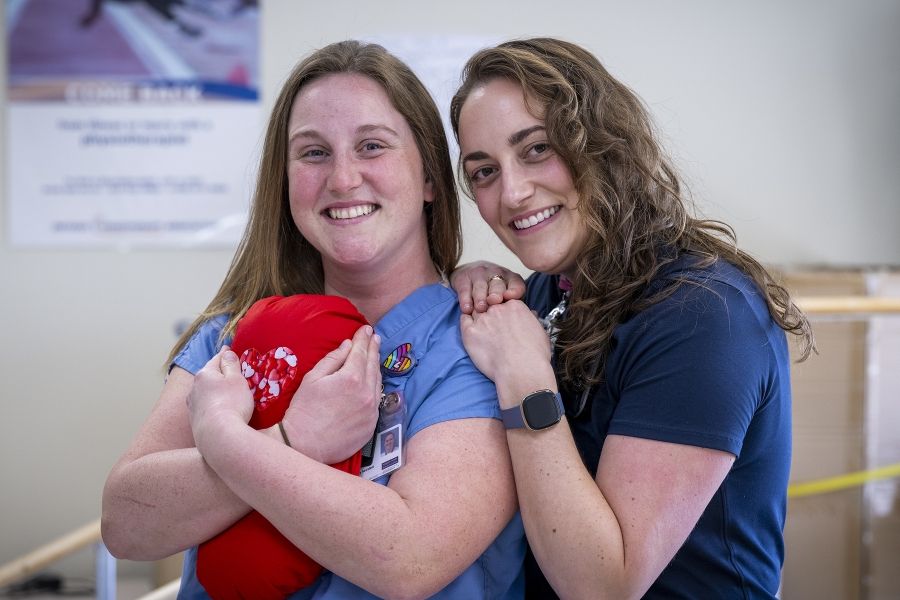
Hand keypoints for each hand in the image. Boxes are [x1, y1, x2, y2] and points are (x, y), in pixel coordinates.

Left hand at [187, 347, 253, 454]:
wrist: (218, 436)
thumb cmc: (231, 404)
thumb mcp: (237, 380)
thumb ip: (231, 365)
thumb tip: (225, 352)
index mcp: (204, 374)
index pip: (216, 359)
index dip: (225, 354)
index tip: (228, 349)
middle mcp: (194, 388)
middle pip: (209, 376)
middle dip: (219, 374)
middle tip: (232, 373)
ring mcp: (192, 406)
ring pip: (205, 392)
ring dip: (214, 391)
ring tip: (226, 394)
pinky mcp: (194, 421)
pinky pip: (206, 407)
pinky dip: (213, 405)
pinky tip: (220, 410)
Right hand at [282, 324, 381, 463]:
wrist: (304, 444)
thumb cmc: (303, 410)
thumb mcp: (313, 378)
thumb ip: (333, 359)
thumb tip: (348, 345)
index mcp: (352, 378)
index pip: (361, 352)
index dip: (363, 338)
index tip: (366, 329)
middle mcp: (367, 393)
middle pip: (373, 365)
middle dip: (373, 348)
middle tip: (374, 337)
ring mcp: (371, 411)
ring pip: (378, 383)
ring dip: (376, 367)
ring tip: (374, 355)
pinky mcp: (371, 425)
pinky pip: (376, 401)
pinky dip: (374, 388)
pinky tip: (372, 381)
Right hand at [450, 261, 525, 313]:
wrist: (469, 277)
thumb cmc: (493, 293)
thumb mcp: (507, 296)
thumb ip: (517, 305)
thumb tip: (533, 315)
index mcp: (511, 279)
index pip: (516, 283)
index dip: (515, 290)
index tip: (510, 297)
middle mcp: (496, 273)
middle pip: (498, 284)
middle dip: (496, 293)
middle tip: (495, 302)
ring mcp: (479, 274)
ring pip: (481, 286)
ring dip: (480, 298)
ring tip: (481, 308)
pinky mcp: (464, 277)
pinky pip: (465, 288)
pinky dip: (466, 299)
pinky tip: (467, 309)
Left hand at [459, 301, 553, 399]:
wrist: (521, 370)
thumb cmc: (534, 354)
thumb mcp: (540, 331)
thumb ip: (531, 319)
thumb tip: (530, 315)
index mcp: (515, 306)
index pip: (505, 302)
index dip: (504, 313)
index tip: (505, 322)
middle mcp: (497, 309)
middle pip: (489, 305)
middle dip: (491, 315)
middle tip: (494, 328)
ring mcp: (482, 320)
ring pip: (476, 311)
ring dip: (478, 318)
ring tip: (483, 332)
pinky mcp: (470, 332)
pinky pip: (463, 320)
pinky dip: (466, 322)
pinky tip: (472, 331)